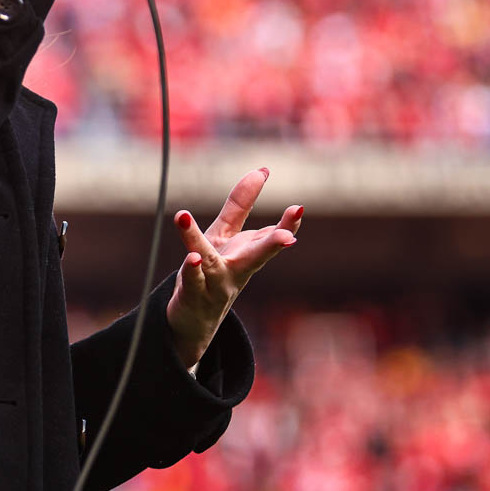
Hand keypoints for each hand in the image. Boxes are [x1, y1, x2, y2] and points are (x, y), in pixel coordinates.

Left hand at [164, 167, 301, 369]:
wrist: (194, 319)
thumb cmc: (215, 270)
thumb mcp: (226, 234)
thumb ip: (241, 204)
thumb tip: (262, 171)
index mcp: (247, 254)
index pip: (270, 238)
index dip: (285, 225)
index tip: (298, 210)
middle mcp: (236, 270)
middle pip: (256, 257)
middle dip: (272, 246)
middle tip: (287, 238)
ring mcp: (214, 285)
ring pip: (210, 264)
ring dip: (206, 251)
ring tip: (192, 227)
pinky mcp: (192, 295)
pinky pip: (192, 282)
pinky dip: (192, 271)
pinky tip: (191, 258)